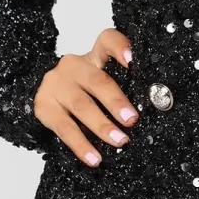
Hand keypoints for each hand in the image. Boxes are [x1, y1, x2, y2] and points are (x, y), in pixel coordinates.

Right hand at [33, 27, 138, 165]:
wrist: (48, 97)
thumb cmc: (84, 91)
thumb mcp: (103, 81)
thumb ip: (123, 85)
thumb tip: (154, 107)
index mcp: (93, 56)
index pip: (107, 41)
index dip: (120, 47)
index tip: (132, 60)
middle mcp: (72, 66)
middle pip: (97, 80)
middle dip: (116, 102)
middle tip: (132, 120)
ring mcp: (55, 85)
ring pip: (81, 105)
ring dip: (102, 126)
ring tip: (120, 141)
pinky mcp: (43, 107)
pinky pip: (65, 128)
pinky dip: (81, 146)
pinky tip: (94, 158)